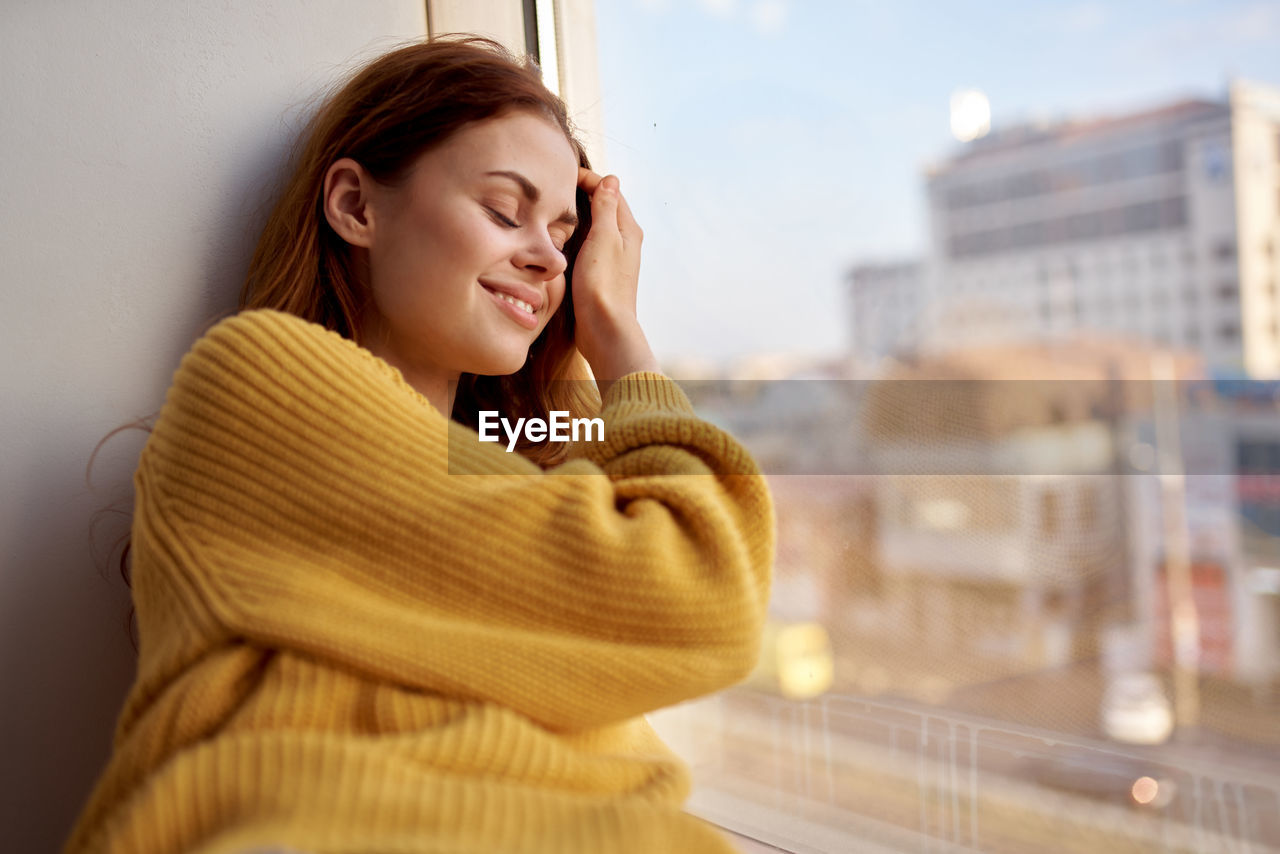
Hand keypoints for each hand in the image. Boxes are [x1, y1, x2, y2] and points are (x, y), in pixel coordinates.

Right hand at [573, 168, 659, 391]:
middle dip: (581, 195)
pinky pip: (587, 246)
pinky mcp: (600, 275)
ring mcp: (612, 259)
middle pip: (603, 207)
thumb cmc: (603, 285)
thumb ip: (606, 208)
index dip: (587, 179)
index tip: (561, 175)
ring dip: (577, 217)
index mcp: (628, 230)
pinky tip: (559, 241)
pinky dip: (575, 237)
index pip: (609, 191)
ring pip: (594, 227)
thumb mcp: (603, 239)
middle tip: (553, 190)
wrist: (604, 329)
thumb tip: (611, 179)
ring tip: (553, 211)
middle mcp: (624, 242)